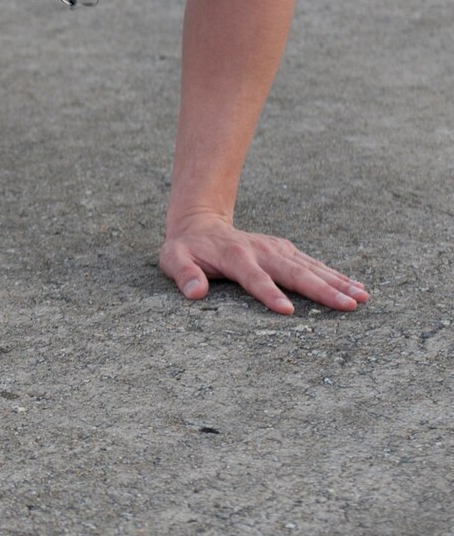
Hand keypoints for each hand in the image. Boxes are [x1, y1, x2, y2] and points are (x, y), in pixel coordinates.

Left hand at [160, 212, 367, 315]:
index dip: (269, 293)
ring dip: (337, 282)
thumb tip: (195, 293)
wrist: (200, 223)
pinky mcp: (286, 250)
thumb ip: (183, 274)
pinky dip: (336, 275)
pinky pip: (313, 264)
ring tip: (363, 297)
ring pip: (310, 267)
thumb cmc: (185, 248)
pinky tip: (357, 287)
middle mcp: (260, 250)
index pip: (253, 277)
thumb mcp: (172, 259)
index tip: (288, 311)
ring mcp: (276, 249)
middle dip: (321, 289)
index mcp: (234, 256)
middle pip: (292, 272)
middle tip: (348, 305)